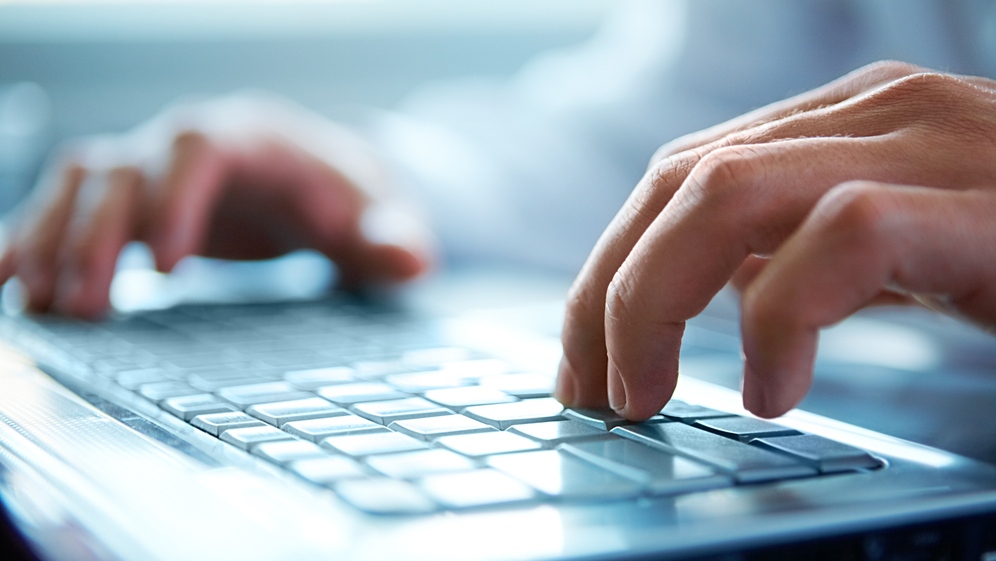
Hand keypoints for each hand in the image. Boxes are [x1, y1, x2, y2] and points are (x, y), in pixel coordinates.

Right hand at [0, 94, 435, 318]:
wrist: (326, 187)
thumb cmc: (353, 200)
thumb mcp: (385, 218)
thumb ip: (394, 238)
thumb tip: (410, 262)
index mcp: (255, 138)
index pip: (200, 144)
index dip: (175, 197)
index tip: (169, 268)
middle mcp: (191, 144)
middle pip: (122, 164)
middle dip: (94, 233)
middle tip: (87, 306)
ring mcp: (156, 169)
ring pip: (79, 182)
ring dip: (50, 239)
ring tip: (38, 306)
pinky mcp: (134, 202)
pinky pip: (66, 208)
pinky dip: (32, 240)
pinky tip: (6, 285)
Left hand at [555, 61, 995, 419]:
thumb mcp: (901, 253)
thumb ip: (807, 253)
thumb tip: (722, 296)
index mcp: (843, 124)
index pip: (679, 176)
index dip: (609, 270)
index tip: (584, 361)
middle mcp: (874, 114)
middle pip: (679, 181)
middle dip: (609, 294)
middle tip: (592, 395)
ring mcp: (930, 143)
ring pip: (728, 193)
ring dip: (656, 303)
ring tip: (646, 398)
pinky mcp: (982, 201)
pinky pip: (842, 237)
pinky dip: (783, 318)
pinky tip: (773, 391)